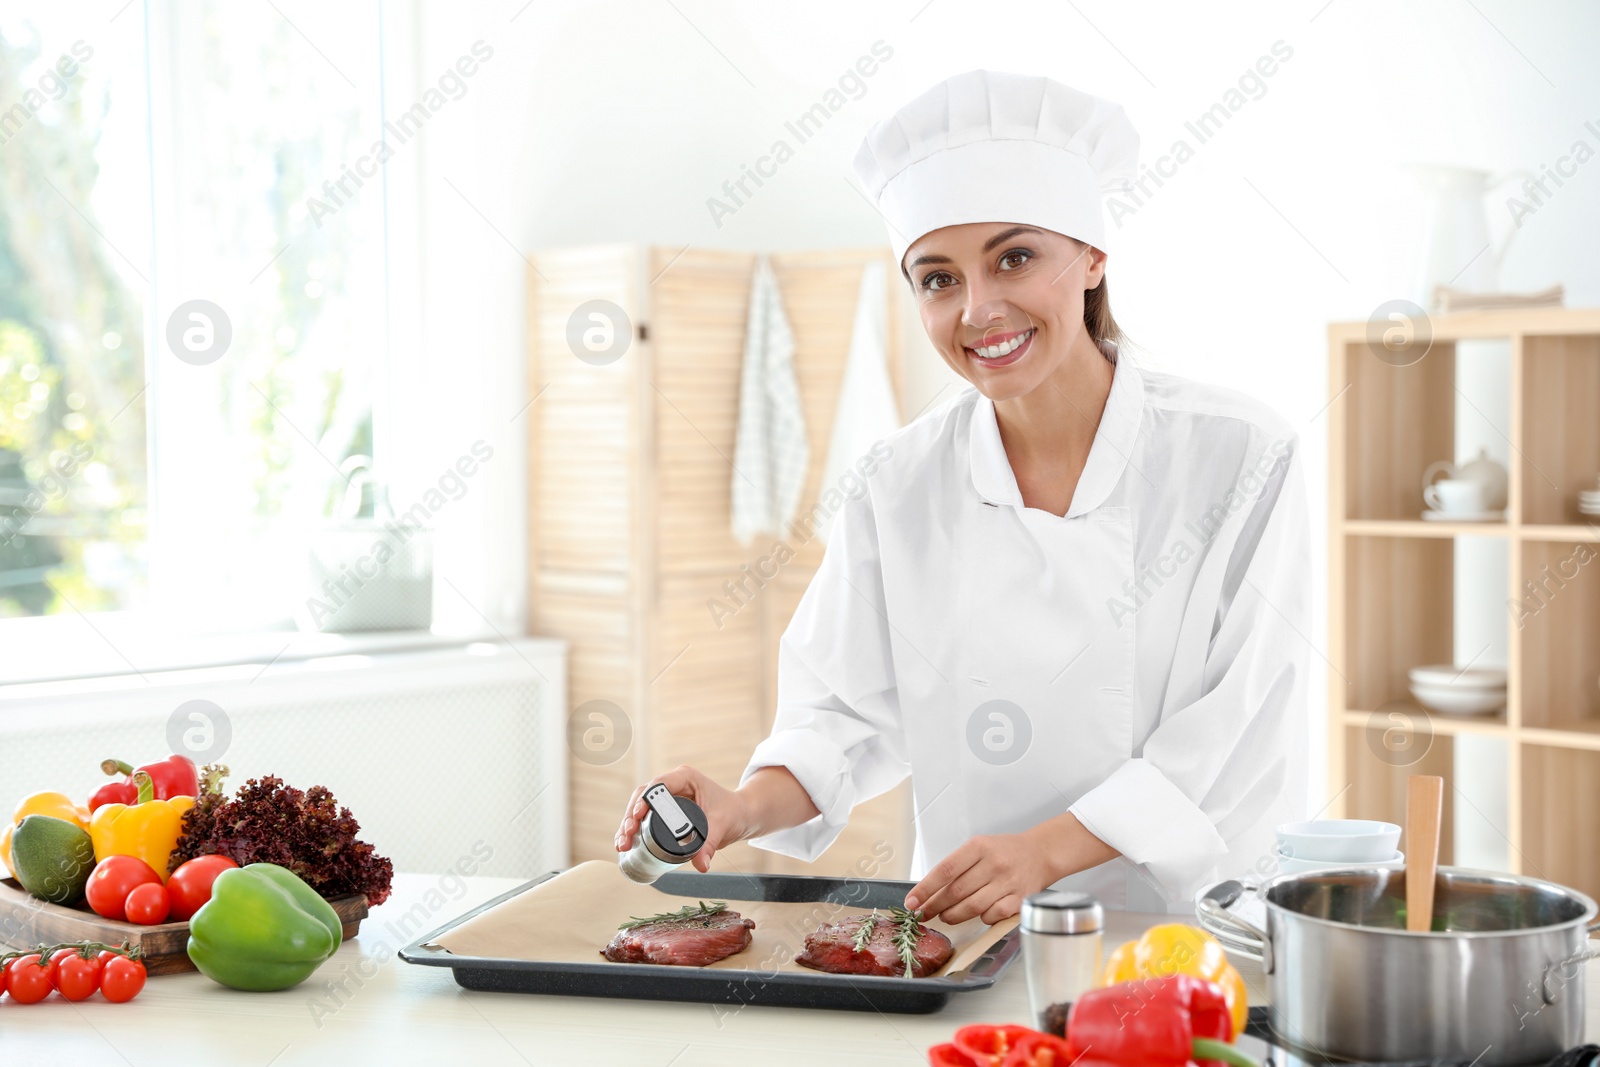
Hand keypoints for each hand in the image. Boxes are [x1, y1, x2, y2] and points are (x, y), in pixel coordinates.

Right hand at [614, 765, 748, 873]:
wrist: (740, 815)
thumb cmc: (733, 812)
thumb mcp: (722, 826)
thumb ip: (710, 844)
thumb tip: (701, 865)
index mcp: (685, 778)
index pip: (659, 785)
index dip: (645, 800)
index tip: (638, 816)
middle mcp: (673, 785)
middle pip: (643, 796)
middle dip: (631, 815)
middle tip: (627, 835)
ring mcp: (667, 797)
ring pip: (639, 807)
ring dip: (628, 824)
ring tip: (622, 844)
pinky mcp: (664, 811)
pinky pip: (644, 818)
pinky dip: (634, 830)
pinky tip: (624, 844)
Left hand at [903, 830, 1059, 924]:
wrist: (1040, 853)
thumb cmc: (1005, 851)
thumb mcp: (979, 847)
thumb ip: (957, 866)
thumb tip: (929, 891)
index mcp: (979, 847)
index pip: (945, 870)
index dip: (925, 889)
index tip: (912, 901)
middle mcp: (994, 864)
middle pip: (956, 891)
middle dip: (935, 906)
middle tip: (924, 913)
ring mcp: (1008, 882)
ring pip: (972, 907)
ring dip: (953, 916)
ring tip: (945, 916)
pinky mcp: (1020, 899)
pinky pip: (993, 916)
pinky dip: (981, 919)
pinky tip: (977, 915)